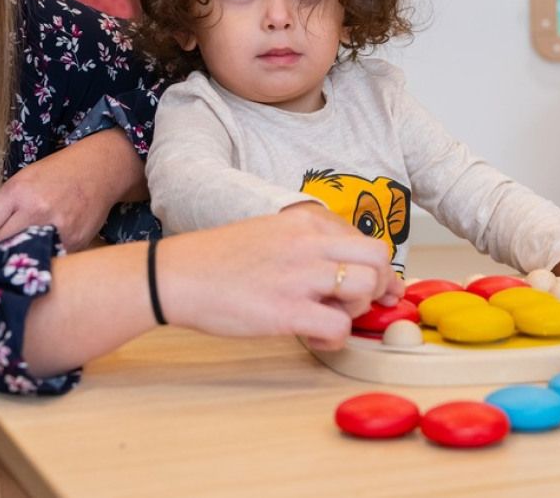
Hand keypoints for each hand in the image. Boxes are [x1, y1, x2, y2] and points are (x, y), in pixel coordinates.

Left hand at [0, 129, 145, 257]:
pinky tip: (35, 255)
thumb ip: (1, 208)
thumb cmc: (56, 173)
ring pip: (20, 258)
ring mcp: (56, 229)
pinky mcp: (74, 242)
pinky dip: (38, 259)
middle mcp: (35, 211)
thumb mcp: (22, 180)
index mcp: (16, 192)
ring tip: (7, 261)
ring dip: (10, 262)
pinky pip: (46, 259)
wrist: (99, 170)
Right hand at [159, 204, 402, 350]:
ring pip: (367, 289)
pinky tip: (316, 336)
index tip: (379, 286)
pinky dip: (336, 337)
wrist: (179, 274)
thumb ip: (311, 243)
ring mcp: (301, 275)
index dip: (377, 268)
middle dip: (379, 285)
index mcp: (307, 221)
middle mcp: (310, 242)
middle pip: (378, 259)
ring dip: (357, 309)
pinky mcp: (288, 310)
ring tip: (331, 315)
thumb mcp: (273, 232)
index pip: (366, 240)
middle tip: (362, 304)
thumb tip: (344, 267)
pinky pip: (340, 326)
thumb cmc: (221, 258)